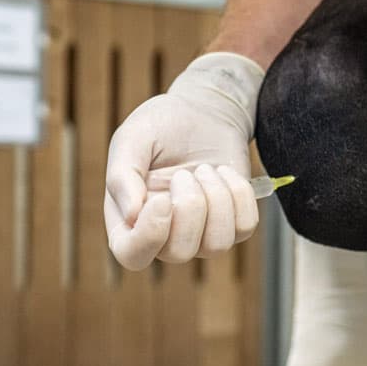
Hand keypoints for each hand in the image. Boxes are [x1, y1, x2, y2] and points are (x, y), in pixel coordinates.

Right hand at [104, 52, 264, 269]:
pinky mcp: (233, 223)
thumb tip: (132, 215)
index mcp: (130, 221)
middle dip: (190, 207)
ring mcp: (201, 234)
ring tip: (205, 170)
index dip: (149, 236)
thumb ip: (122, 175)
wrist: (202, 110)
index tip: (163, 199)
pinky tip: (224, 173)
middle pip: (180, 252)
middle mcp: (165, 235)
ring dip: (216, 199)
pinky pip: (245, 226)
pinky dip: (238, 194)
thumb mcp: (132, 139)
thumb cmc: (160, 126)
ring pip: (217, 245)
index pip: (132, 255)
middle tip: (184, 173)